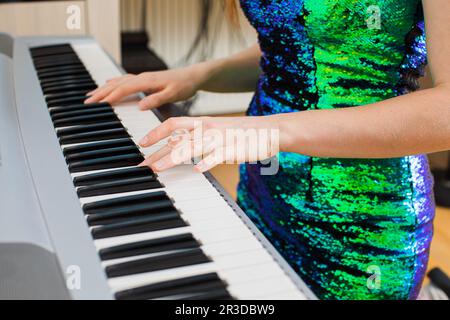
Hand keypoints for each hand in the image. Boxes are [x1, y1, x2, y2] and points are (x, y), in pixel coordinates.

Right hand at [85, 66, 204, 109]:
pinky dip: (114, 83)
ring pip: (119, 82)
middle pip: (117, 85)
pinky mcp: (145, 79)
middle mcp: (142, 78)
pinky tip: (108, 84)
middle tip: (86, 101)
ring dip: (104, 88)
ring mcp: (143, 77)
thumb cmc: (184, 85)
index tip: (96, 104)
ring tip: (91, 94)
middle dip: (101, 93)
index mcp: (147, 81)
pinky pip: (125, 80)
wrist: (193, 76)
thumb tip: (140, 106)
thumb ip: (156, 99)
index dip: (109, 97)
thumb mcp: (173, 94)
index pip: (124, 90)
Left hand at [138, 115, 288, 171]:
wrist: (270, 130)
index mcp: (204, 122)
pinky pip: (218, 156)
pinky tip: (198, 170)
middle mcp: (209, 129)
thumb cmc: (241, 133)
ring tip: (158, 169)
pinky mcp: (234, 149)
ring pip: (192, 147)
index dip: (155, 132)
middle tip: (142, 165)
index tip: (142, 143)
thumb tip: (174, 145)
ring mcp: (221, 139)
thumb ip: (196, 137)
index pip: (173, 124)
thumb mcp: (216, 130)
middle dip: (156, 152)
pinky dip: (208, 162)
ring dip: (172, 158)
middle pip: (177, 139)